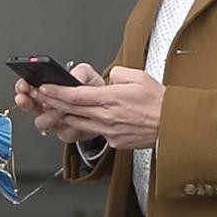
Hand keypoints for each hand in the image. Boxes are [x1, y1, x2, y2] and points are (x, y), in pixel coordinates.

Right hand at [14, 62, 104, 142]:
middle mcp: (48, 107)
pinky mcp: (69, 133)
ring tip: (57, 108)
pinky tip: (72, 120)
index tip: (24, 84)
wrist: (109, 106)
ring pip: (43, 122)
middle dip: (26, 101)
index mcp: (48, 91)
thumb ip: (80, 72)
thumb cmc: (94, 89)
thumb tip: (72, 76)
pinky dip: (68, 126)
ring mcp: (57, 121)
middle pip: (29, 107)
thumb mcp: (87, 74)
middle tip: (28, 97)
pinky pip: (63, 133)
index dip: (23, 86)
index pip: (27, 88)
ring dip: (48, 115)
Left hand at [35, 66, 164, 150]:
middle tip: (43, 96)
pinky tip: (82, 119)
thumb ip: (117, 74)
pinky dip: (86, 125)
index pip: (75, 95)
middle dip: (54, 102)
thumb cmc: (159, 102)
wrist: (174, 125)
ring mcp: (110, 131)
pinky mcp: (115, 141)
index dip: (57, 92)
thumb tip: (107, 78)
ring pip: (79, 123)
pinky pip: (95, 132)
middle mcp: (107, 116)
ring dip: (65, 116)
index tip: (45, 88)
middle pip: (72, 110)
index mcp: (112, 98)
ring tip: (56, 108)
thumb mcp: (138, 77)